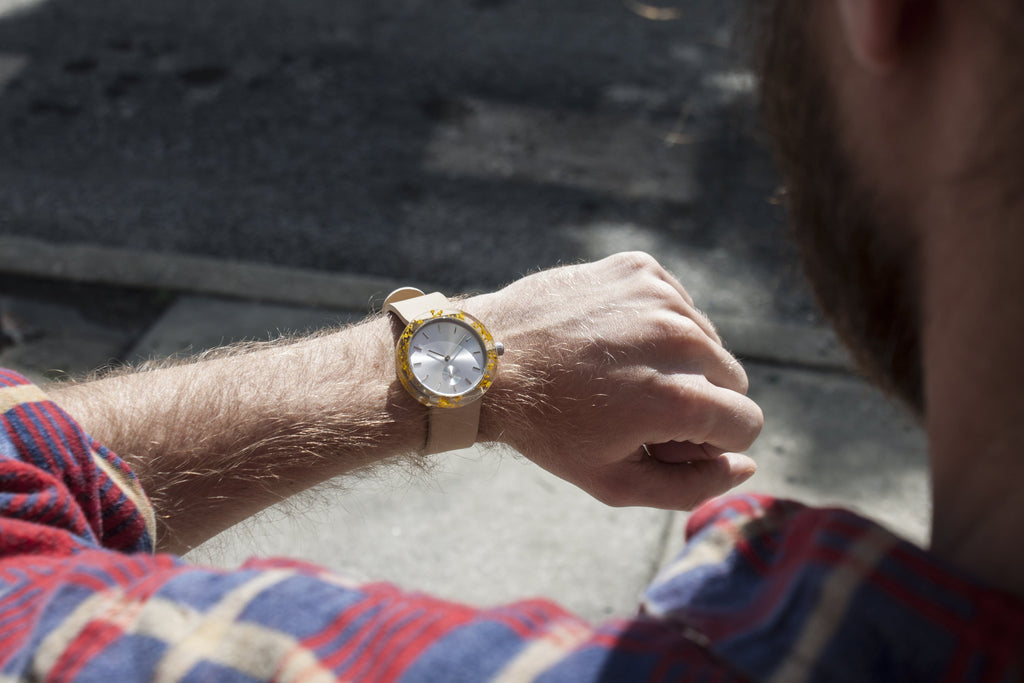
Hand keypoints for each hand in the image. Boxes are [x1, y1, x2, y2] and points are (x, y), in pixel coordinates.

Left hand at [470, 252, 762, 509]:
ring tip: (616, 372)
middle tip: (634, 407)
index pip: (746, 425)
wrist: (488, 362)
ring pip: (706, 340)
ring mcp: (658, 296)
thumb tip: (747, 466)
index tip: (661, 438)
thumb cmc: (548, 428)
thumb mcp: (614, 482)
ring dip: (676, 360)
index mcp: (676, 398)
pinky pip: (678, 303)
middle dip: (696, 399)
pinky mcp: (640, 268)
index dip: (707, 442)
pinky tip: (610, 338)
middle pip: (732, 380)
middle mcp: (678, 338)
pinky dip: (655, 322)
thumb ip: (692, 486)